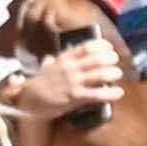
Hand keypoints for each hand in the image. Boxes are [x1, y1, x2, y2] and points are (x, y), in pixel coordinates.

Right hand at [1, 45, 126, 126]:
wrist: (28, 99)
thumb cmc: (39, 84)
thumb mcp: (46, 69)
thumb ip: (52, 62)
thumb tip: (50, 58)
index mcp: (64, 59)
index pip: (86, 47)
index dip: (101, 45)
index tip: (109, 47)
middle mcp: (70, 68)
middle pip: (97, 59)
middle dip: (110, 58)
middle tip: (115, 61)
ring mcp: (73, 82)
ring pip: (100, 74)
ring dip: (113, 73)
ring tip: (117, 74)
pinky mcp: (75, 97)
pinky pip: (97, 94)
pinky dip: (111, 93)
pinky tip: (118, 93)